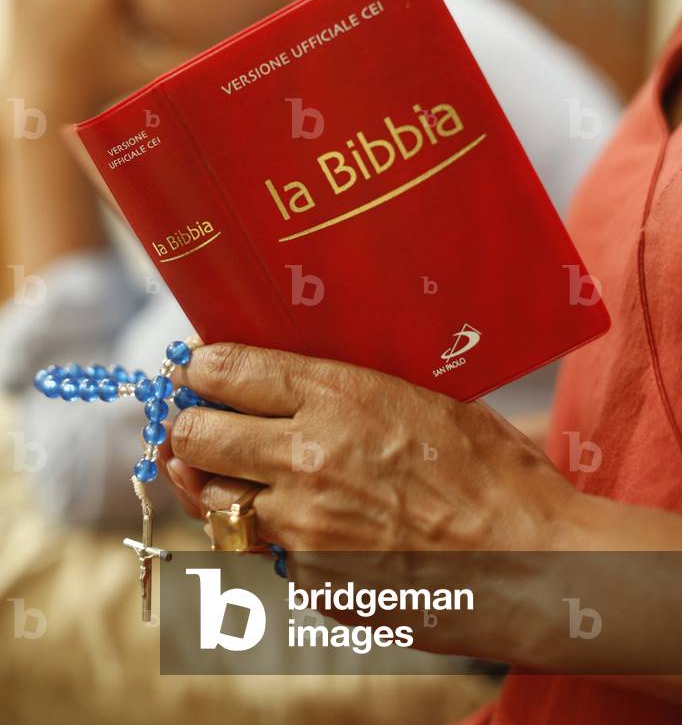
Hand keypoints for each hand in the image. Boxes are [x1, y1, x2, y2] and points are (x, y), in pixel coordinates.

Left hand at [159, 341, 576, 551]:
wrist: (533, 560)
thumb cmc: (492, 472)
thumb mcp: (424, 399)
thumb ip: (351, 387)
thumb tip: (296, 378)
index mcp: (338, 396)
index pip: (227, 370)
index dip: (200, 368)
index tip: (197, 370)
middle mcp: (306, 456)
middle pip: (196, 435)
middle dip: (190, 425)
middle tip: (200, 422)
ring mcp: (302, 525)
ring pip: (211, 499)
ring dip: (212, 482)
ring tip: (227, 471)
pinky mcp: (309, 578)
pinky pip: (258, 549)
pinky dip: (261, 534)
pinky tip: (288, 522)